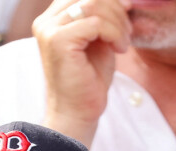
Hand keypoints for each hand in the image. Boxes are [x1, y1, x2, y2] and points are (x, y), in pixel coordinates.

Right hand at [33, 0, 132, 145]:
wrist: (78, 113)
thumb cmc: (89, 83)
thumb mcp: (99, 44)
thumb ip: (102, 21)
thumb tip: (122, 1)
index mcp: (53, 19)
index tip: (128, 9)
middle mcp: (46, 21)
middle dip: (116, 8)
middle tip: (129, 30)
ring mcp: (49, 29)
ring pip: (93, 5)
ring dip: (117, 23)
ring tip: (124, 43)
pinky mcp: (58, 41)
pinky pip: (95, 23)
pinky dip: (114, 33)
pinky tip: (119, 49)